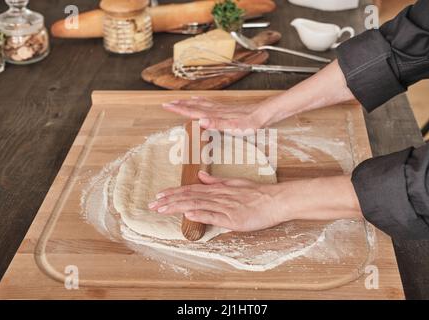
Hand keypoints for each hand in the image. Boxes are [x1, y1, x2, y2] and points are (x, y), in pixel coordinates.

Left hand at [148, 172, 362, 232]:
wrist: (276, 200)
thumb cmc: (257, 194)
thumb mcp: (235, 184)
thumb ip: (217, 181)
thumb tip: (201, 176)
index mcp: (218, 189)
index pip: (191, 189)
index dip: (174, 192)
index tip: (159, 196)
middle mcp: (218, 196)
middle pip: (190, 196)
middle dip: (169, 200)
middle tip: (152, 205)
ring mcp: (225, 206)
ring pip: (197, 204)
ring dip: (178, 206)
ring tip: (162, 209)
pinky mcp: (233, 218)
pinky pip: (214, 215)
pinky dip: (200, 213)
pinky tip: (187, 214)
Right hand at [162, 96, 267, 131]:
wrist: (267, 113)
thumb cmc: (254, 122)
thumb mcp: (237, 127)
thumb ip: (218, 124)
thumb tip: (200, 121)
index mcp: (217, 115)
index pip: (194, 111)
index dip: (180, 110)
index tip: (167, 106)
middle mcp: (218, 110)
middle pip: (195, 106)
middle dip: (181, 105)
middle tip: (167, 104)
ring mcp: (224, 108)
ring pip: (202, 104)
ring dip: (190, 103)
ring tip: (180, 101)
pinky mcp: (230, 108)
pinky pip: (211, 104)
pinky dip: (203, 101)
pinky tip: (201, 101)